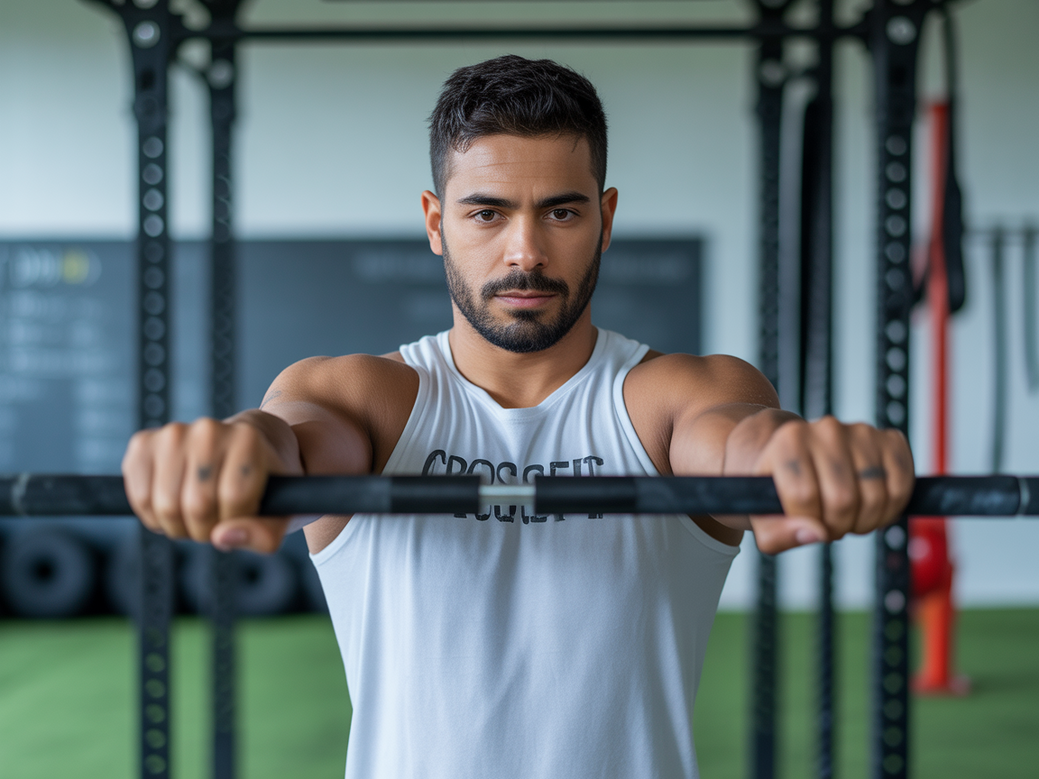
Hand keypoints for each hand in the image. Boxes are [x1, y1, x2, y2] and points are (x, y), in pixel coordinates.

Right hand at [121, 416, 301, 553]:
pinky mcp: (144, 442)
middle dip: (206, 529)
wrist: (250, 446)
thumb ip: (263, 534)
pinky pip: (138, 497)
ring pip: (164, 506)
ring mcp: (173, 433)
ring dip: (179, 526)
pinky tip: (174, 504)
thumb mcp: (282, 512)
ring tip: (198, 513)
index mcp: (247, 440)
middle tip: (217, 519)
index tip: (243, 513)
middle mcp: (208, 430)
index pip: (233, 499)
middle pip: (196, 506)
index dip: (236, 521)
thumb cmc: (266, 483)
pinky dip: (153, 515)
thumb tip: (222, 538)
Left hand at [728, 416, 914, 554]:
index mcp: (788, 442)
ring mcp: (860, 432)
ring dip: (864, 522)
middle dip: (837, 526)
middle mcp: (825, 429)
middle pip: (843, 500)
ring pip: (875, 497)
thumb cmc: (774, 489)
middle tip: (828, 523)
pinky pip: (902, 486)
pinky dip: (890, 509)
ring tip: (846, 515)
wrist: (795, 457)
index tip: (803, 521)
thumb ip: (777, 533)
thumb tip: (817, 533)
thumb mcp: (758, 515)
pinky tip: (869, 506)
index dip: (807, 523)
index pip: (804, 496)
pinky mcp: (889, 440)